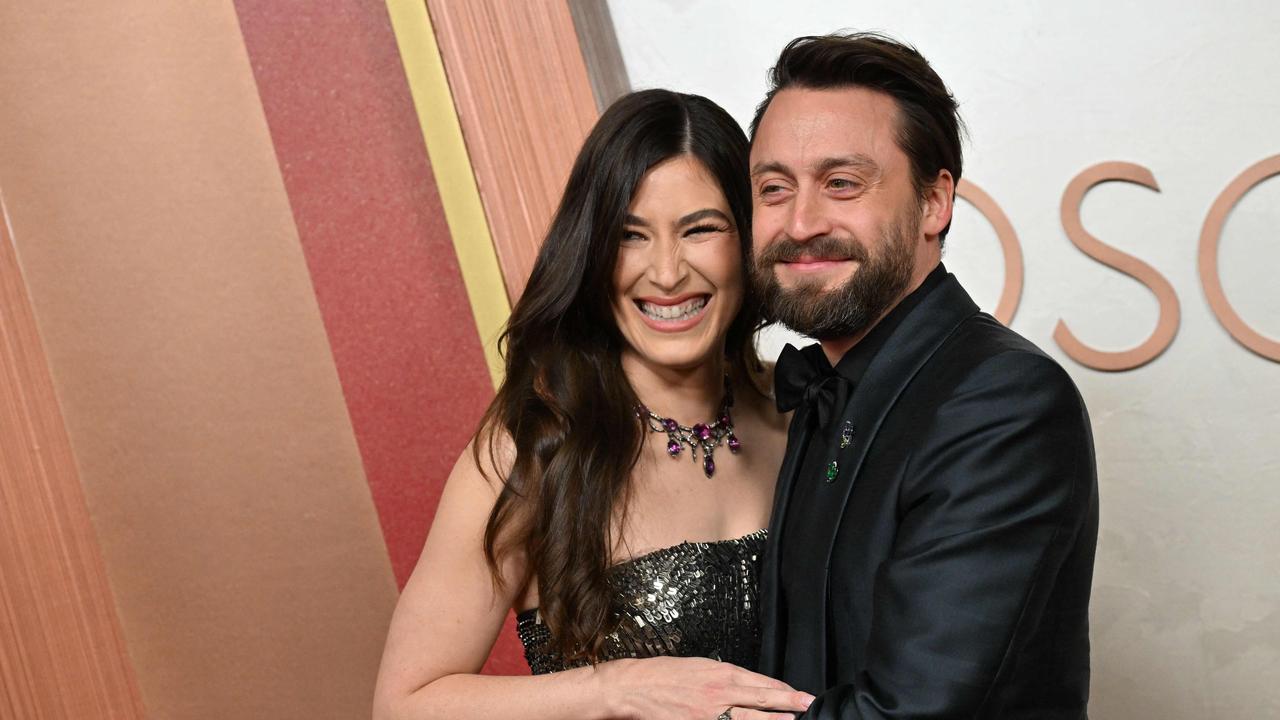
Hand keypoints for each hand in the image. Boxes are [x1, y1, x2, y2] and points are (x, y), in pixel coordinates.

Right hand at [592, 656, 813, 719]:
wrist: (632, 687)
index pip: (761, 682)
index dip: (782, 689)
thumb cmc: (661, 675)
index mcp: (720, 673)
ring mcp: (711, 714)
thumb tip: (745, 685)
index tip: (799, 694)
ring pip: (750, 718)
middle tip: (809, 704)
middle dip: (789, 703)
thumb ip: (722, 677)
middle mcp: (720, 693)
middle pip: (763, 698)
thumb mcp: (697, 667)